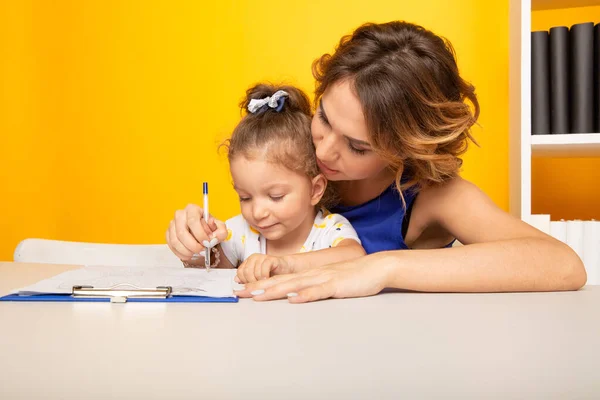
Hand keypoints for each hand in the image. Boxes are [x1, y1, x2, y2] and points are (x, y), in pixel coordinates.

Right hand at [166, 204, 227, 260]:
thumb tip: (215, 236)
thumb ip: (221, 231)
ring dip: (186, 251)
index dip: (200, 234)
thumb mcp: (219, 228)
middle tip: (202, 251)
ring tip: (195, 254)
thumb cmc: (209, 228)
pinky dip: (180, 253)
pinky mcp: (168, 233)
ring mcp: (172, 224)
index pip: (193, 221)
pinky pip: (171, 245)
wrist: (202, 232)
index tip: (207, 243)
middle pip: (182, 232)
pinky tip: (188, 255)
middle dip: (193, 245)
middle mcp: (180, 214)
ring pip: (175, 240)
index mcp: (193, 209)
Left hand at [235, 253, 389, 302]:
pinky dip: (306, 295)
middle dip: (260, 287)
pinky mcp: (337, 285)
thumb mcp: (327, 282)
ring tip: (258, 295)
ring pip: (295, 285)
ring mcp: (324, 279)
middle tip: (240, 293)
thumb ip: (311, 288)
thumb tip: (294, 297)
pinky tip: (293, 299)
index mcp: (309, 275)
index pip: (280, 279)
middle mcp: (312, 275)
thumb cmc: (352, 277)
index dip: (260, 284)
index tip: (243, 290)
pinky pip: (319, 291)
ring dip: (275, 290)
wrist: (375, 268)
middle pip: (281, 281)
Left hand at [235, 254, 292, 283]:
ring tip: (263, 283)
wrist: (284, 268)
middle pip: (246, 272)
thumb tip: (236, 280)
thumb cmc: (271, 273)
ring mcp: (262, 257)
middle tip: (257, 286)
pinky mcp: (270, 259)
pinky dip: (265, 276)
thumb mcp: (257, 278)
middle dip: (251, 282)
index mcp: (248, 261)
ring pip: (254, 271)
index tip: (249, 286)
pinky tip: (267, 279)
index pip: (240, 272)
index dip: (244, 281)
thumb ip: (247, 279)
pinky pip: (264, 268)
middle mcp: (253, 258)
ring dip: (259, 280)